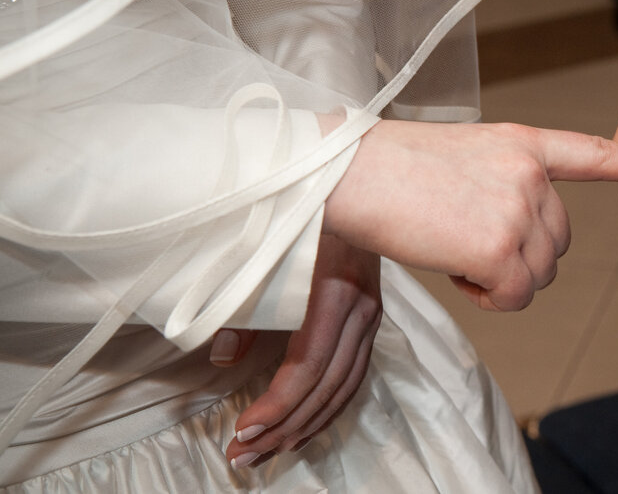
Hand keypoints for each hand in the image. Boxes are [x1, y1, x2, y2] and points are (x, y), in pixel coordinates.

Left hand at [218, 234, 381, 467]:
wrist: (351, 182)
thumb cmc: (302, 215)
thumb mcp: (266, 253)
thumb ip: (245, 306)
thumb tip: (224, 357)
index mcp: (334, 292)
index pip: (308, 367)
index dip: (277, 405)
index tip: (243, 430)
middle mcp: (361, 308)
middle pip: (326, 386)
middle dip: (284, 426)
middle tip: (245, 455)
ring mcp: (371, 314)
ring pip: (345, 386)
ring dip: (307, 424)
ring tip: (270, 450)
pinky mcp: (373, 316)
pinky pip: (355, 373)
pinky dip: (330, 405)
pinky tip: (306, 424)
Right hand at [323, 121, 617, 311]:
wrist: (346, 175)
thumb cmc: (389, 168)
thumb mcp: (464, 156)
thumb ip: (506, 182)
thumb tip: (518, 233)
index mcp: (523, 144)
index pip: (594, 153)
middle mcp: (531, 175)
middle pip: (560, 241)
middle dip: (519, 256)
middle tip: (464, 242)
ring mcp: (519, 209)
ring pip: (540, 273)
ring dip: (500, 279)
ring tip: (451, 249)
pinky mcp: (501, 247)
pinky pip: (516, 295)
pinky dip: (487, 296)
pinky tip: (454, 269)